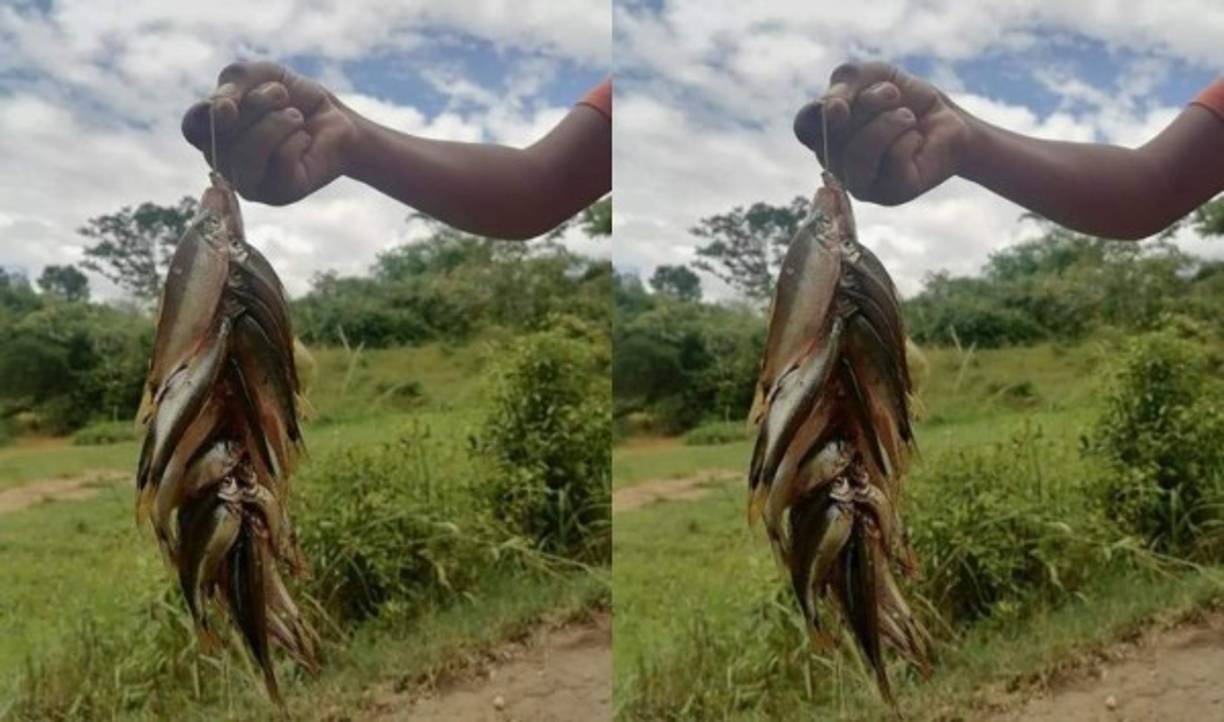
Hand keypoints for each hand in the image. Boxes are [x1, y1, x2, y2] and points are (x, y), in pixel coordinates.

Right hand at [182, 61, 360, 204]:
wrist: (337, 121)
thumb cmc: (297, 101)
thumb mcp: (265, 76)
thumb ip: (235, 81)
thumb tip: (220, 107)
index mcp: (216, 134)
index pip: (192, 127)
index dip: (205, 114)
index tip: (229, 102)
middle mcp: (227, 163)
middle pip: (221, 136)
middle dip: (255, 105)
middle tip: (281, 93)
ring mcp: (251, 183)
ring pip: (248, 152)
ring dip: (276, 123)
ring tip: (296, 117)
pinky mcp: (279, 194)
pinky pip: (278, 160)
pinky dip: (295, 140)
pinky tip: (304, 141)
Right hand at [793, 62, 972, 204]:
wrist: (949, 121)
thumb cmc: (907, 100)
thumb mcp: (875, 76)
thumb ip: (846, 83)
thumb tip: (831, 110)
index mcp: (827, 136)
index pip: (804, 125)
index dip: (819, 112)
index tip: (842, 102)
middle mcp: (837, 164)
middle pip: (835, 133)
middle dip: (870, 103)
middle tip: (893, 95)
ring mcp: (861, 184)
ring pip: (859, 151)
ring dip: (890, 122)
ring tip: (908, 117)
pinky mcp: (889, 194)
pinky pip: (891, 158)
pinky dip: (909, 138)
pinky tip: (916, 142)